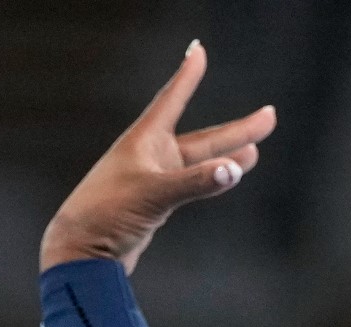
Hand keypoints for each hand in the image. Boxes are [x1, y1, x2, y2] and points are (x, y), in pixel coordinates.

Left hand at [40, 42, 273, 274]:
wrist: (80, 252)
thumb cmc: (105, 215)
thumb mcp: (152, 195)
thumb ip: (194, 183)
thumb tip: (232, 170)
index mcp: (143, 142)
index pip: (171, 99)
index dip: (187, 75)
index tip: (198, 51)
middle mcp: (150, 156)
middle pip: (202, 138)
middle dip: (236, 130)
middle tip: (269, 116)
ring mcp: (153, 180)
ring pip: (199, 163)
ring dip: (227, 155)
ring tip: (256, 148)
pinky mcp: (154, 204)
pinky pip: (191, 184)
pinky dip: (211, 179)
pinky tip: (226, 175)